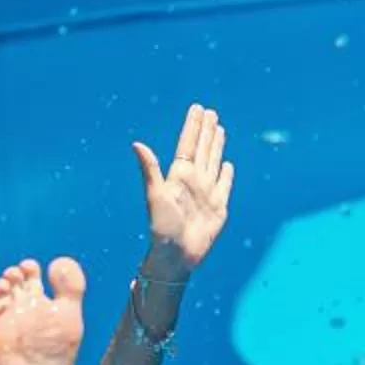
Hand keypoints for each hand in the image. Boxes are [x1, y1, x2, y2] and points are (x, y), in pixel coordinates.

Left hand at [131, 103, 233, 277]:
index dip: (193, 127)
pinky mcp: (218, 207)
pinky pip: (225, 185)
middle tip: (211, 112)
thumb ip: (150, 169)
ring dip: (217, 145)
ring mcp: (207, 193)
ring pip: (214, 162)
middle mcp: (194, 181)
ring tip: (220, 129)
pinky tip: (227, 164)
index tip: (197, 108)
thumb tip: (136, 144)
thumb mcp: (155, 195)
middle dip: (207, 131)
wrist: (176, 255)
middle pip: (203, 149)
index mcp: (179, 176)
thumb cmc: (162, 228)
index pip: (188, 144)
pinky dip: (227, 174)